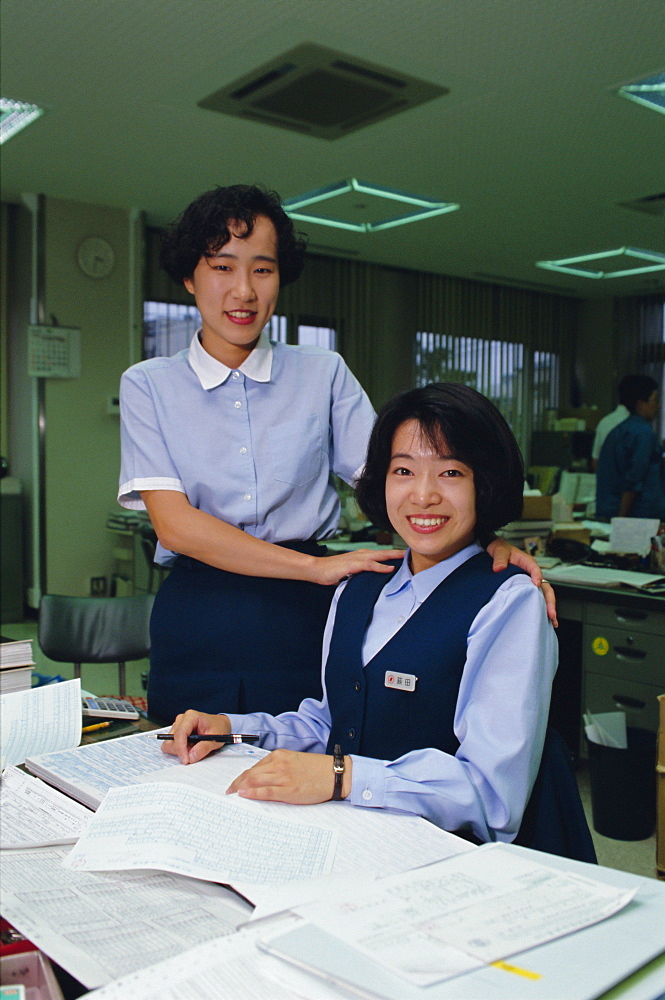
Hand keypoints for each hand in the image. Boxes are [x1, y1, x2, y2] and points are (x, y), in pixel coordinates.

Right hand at [159, 710, 231, 763]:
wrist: (220, 724)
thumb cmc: (218, 728)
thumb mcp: (216, 739)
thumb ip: (203, 748)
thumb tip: (191, 757)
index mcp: (191, 717)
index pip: (180, 733)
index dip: (181, 749)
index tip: (186, 760)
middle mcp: (182, 719)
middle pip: (172, 740)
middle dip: (181, 751)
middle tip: (194, 754)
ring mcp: (178, 725)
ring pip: (170, 744)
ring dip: (180, 751)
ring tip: (194, 749)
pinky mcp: (176, 732)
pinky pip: (172, 745)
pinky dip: (180, 750)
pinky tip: (190, 748)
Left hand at [226, 749, 351, 802]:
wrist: (335, 774)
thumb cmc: (316, 769)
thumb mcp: (294, 761)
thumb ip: (277, 767)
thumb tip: (261, 778)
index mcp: (279, 756)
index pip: (254, 767)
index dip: (242, 776)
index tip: (235, 784)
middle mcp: (278, 764)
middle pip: (250, 774)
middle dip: (237, 783)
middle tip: (228, 792)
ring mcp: (283, 777)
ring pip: (254, 781)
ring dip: (240, 788)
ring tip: (232, 795)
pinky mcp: (288, 790)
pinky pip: (265, 791)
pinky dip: (252, 793)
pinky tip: (243, 795)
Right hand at [310, 548, 402, 585]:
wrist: (316, 569)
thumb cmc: (331, 572)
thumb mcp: (349, 573)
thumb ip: (359, 575)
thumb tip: (368, 581)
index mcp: (361, 556)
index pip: (380, 555)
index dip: (393, 555)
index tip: (405, 557)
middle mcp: (361, 554)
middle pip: (384, 552)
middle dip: (398, 553)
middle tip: (413, 552)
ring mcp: (357, 558)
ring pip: (380, 556)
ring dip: (393, 557)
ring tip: (406, 558)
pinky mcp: (353, 565)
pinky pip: (370, 565)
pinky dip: (381, 566)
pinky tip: (390, 568)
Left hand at [486, 538, 557, 626]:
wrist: (495, 552)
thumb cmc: (500, 549)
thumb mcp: (499, 550)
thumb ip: (499, 558)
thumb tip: (498, 568)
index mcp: (528, 562)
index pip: (535, 569)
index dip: (536, 577)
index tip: (535, 585)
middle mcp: (532, 573)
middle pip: (545, 587)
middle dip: (549, 600)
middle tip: (551, 614)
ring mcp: (530, 582)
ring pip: (543, 595)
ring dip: (548, 607)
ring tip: (552, 621)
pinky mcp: (525, 589)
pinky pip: (535, 598)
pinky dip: (540, 608)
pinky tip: (543, 619)